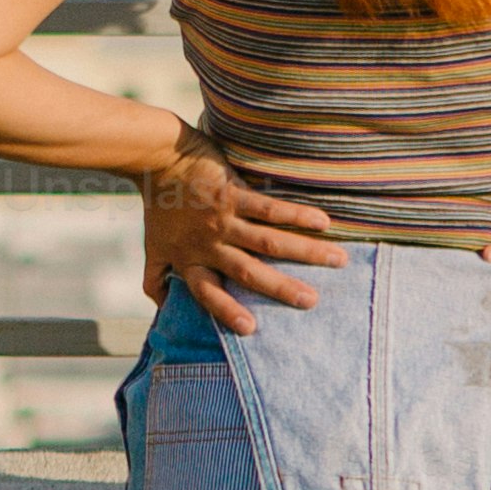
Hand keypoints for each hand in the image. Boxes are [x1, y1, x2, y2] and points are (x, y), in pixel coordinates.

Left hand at [141, 131, 345, 334]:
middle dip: (281, 287)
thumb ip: (156, 279)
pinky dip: (297, 215)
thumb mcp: (153, 249)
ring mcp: (223, 219)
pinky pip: (270, 208)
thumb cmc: (159, 207)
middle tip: (312, 302)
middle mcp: (209, 244)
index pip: (208, 292)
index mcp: (190, 261)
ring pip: (268, 240)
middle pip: (247, 271)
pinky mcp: (234, 193)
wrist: (160, 160)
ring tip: (337, 260)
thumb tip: (160, 307)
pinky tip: (324, 222)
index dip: (227, 310)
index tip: (251, 329)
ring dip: (304, 251)